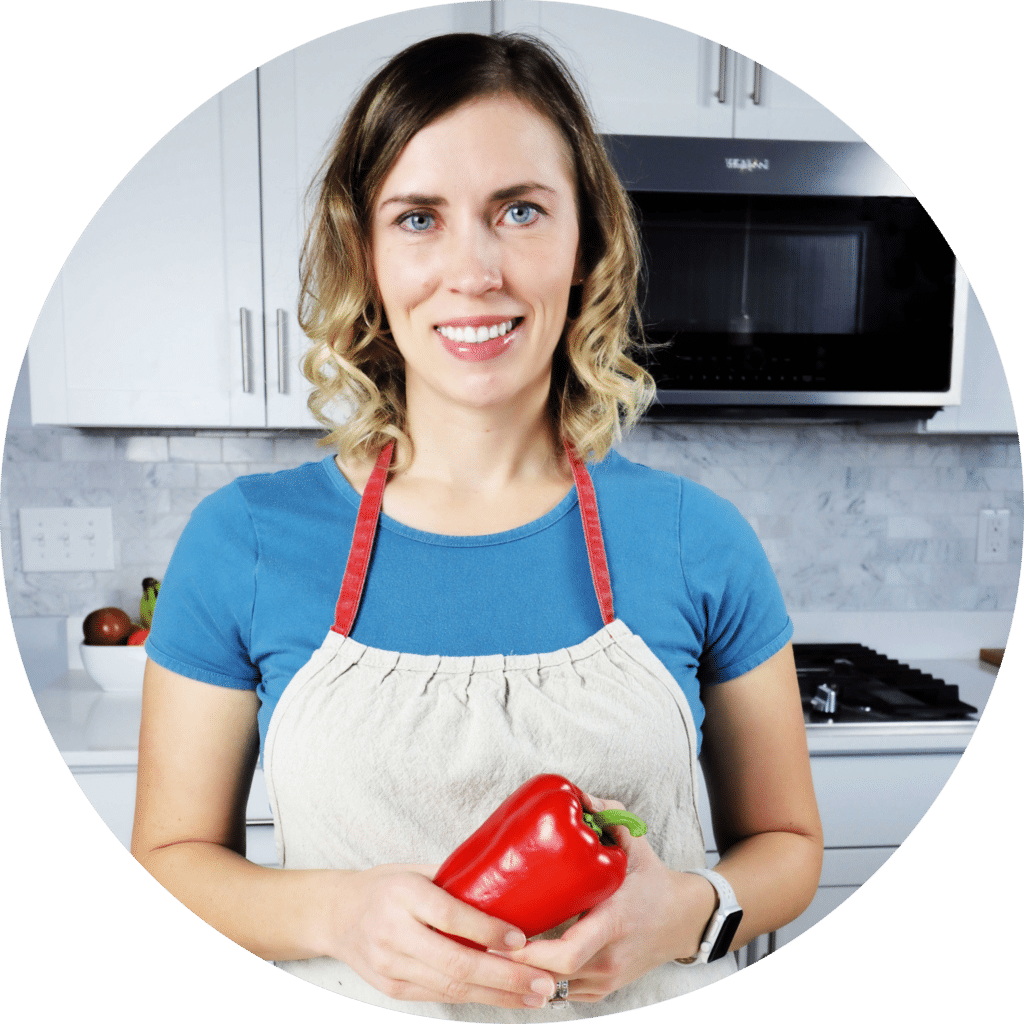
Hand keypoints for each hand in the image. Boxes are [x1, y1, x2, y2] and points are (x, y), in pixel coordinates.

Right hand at [325, 863, 557, 1007]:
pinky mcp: (392, 988)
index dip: (488, 930)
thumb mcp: (415, 870)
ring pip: (451, 987)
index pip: (450, 916)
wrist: (336, 915)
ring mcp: (390, 965)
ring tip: (535, 996)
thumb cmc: (385, 886)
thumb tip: (509, 879)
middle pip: (455, 962)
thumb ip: (455, 879)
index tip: (523, 938)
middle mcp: (393, 932)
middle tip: (543, 982)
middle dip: (505, 977)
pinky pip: (439, 996)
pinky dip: (476, 998)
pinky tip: (504, 998)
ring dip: (498, 995)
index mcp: (402, 894)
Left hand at [500, 797, 716, 1001]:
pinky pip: (563, 993)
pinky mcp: (602, 990)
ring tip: (490, 952)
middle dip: (513, 966)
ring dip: (522, 975)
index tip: (501, 936)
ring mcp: (606, 980)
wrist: (684, 921)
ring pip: (552, 989)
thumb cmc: (653, 881)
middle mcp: (609, 959)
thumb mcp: (635, 844)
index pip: (568, 953)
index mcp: (614, 922)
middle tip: (481, 942)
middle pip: (551, 977)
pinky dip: (538, 981)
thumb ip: (608, 816)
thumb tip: (578, 795)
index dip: (528, 953)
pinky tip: (516, 963)